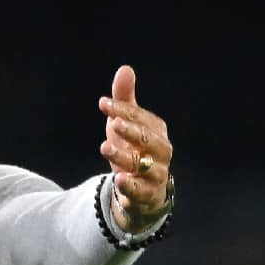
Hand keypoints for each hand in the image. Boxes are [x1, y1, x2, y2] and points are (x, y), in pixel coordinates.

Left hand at [98, 65, 173, 232]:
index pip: (140, 117)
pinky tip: (119, 180)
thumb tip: (125, 69)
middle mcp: (161, 152)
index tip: (103, 104)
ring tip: (105, 148)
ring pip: (143, 165)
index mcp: (156, 131)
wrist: (143, 192)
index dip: (123, 109)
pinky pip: (141, 192)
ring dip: (124, 157)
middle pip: (148, 140)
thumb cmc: (135, 152)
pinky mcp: (148, 195)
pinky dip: (131, 187)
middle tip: (113, 123)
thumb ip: (125, 100)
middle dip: (131, 131)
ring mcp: (156, 174)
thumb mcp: (126, 126)